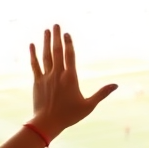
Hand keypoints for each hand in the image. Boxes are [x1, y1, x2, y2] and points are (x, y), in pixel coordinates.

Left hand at [28, 24, 116, 138]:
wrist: (47, 123)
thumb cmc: (69, 116)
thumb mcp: (88, 106)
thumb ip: (102, 93)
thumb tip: (116, 85)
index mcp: (70, 78)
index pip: (70, 56)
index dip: (69, 43)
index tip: (68, 33)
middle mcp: (57, 74)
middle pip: (57, 51)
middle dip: (57, 37)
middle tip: (56, 24)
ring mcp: (46, 77)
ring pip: (45, 55)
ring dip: (46, 42)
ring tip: (47, 30)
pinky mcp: (37, 82)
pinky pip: (35, 65)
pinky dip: (33, 54)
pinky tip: (32, 45)